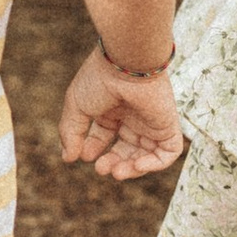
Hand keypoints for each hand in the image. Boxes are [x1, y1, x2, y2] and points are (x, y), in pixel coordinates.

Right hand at [57, 49, 184, 179]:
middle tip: (102, 169)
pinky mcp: (168, 125)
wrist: (127, 64)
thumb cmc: (100, 80)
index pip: (103, 136)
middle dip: (113, 163)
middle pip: (125, 150)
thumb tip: (68, 158)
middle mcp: (133, 116)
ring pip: (146, 155)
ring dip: (132, 169)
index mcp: (112, 108)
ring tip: (116, 172)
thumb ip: (71, 132)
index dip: (93, 149)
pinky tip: (135, 165)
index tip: (84, 156)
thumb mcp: (77, 107)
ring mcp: (151, 121)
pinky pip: (167, 153)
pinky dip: (154, 164)